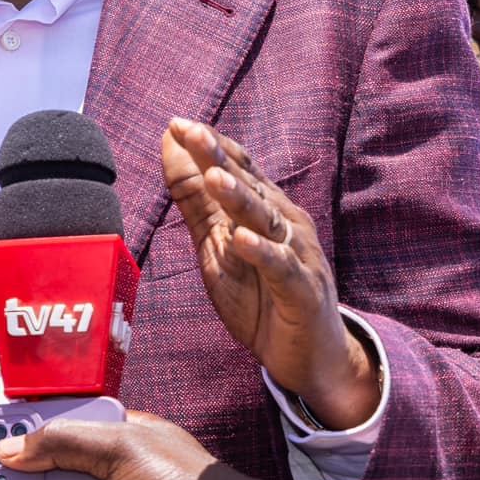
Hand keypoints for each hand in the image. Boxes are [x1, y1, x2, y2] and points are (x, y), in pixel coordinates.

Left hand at [162, 116, 377, 428]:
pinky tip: (242, 238)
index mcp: (263, 209)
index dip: (210, 145)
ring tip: (215, 176)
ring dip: (240, 197)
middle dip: (220, 157)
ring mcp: (297, 255)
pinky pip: (282, 268)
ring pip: (266, 219)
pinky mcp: (303, 291)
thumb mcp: (217, 247)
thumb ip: (194, 199)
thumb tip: (169, 145)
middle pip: (250, 184)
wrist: (309, 357)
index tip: (177, 123)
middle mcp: (284, 223)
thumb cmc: (262, 296)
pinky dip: (263, 252)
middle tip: (193, 132)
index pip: (238, 167)